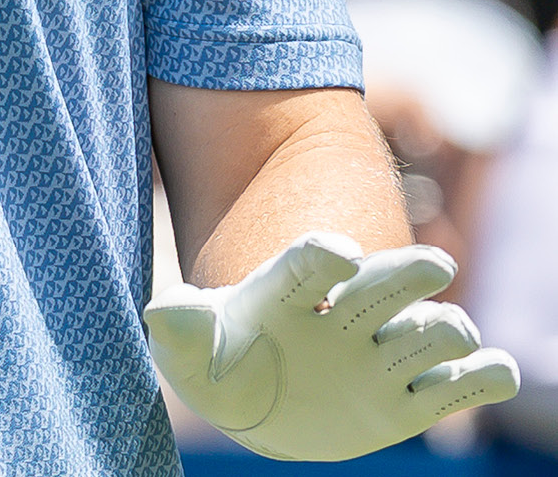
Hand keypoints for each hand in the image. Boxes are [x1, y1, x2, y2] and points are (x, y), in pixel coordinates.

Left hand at [147, 231, 518, 459]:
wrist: (258, 404)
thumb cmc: (219, 366)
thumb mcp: (186, 354)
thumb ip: (179, 329)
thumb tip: (170, 307)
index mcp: (285, 298)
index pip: (304, 266)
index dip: (322, 256)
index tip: (339, 253)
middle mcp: (344, 320)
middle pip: (387, 284)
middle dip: (410, 272)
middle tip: (431, 268)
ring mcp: (381, 359)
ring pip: (433, 332)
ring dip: (445, 330)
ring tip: (443, 335)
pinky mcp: (411, 403)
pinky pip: (462, 385)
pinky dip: (486, 377)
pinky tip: (488, 371)